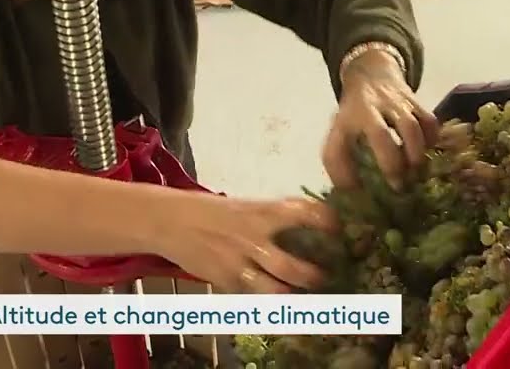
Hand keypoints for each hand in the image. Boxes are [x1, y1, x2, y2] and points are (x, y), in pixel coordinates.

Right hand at [158, 193, 337, 293]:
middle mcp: (254, 239)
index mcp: (263, 213)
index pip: (305, 214)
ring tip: (307, 296)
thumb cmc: (214, 211)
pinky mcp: (227, 282)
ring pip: (275, 290)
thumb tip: (309, 222)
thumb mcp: (247, 205)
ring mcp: (239, 264)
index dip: (327, 222)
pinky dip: (270, 302)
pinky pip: (255, 298)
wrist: (171, 221)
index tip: (338, 228)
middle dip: (314, 276)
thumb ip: (275, 216)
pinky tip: (281, 304)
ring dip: (295, 295)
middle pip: (292, 267)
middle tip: (326, 275)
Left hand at [323, 47, 438, 189]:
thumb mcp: (338, 134)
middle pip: (381, 136)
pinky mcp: (416, 102)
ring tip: (415, 174)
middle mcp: (371, 109)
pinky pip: (429, 122)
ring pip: (410, 128)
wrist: (372, 74)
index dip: (348, 173)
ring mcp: (396, 103)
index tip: (362, 193)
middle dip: (391, 164)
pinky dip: (431, 141)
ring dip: (415, 155)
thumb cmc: (355, 116)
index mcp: (347, 120)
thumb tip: (351, 197)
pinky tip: (426, 154)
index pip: (340, 147)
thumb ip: (339, 163)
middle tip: (398, 188)